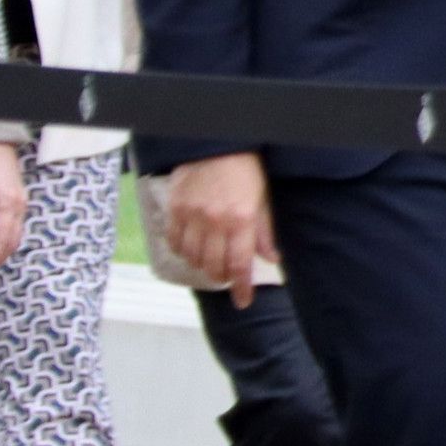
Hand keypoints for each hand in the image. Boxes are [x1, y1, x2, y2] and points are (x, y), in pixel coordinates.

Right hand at [162, 150, 271, 300]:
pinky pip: (174, 240)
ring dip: (202, 266)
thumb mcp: (263, 200)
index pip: (240, 264)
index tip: (243, 302)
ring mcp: (192, 214)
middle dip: (222, 277)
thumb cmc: (246, 170)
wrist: (217, 143)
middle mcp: (215, 220)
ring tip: (211, 263)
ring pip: (192, 256)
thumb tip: (271, 259)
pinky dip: (182, 251)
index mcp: (242, 219)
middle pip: (214, 265)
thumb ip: (264, 232)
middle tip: (228, 278)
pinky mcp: (175, 207)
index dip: (241, 287)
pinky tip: (191, 250)